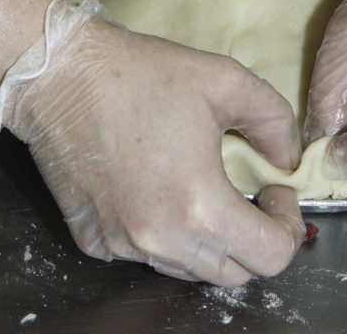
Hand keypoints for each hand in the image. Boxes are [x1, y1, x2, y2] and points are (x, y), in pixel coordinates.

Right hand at [0, 1, 304, 284]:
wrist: (58, 73)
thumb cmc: (138, 72)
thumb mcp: (224, 78)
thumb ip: (274, 120)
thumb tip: (287, 159)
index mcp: (198, 204)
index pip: (270, 257)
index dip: (287, 226)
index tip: (274, 190)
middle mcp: (159, 237)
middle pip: (233, 273)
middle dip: (253, 237)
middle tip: (249, 193)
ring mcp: (121, 243)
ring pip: (188, 269)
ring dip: (209, 240)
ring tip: (204, 188)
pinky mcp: (92, 239)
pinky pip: (143, 255)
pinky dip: (161, 234)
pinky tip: (156, 189)